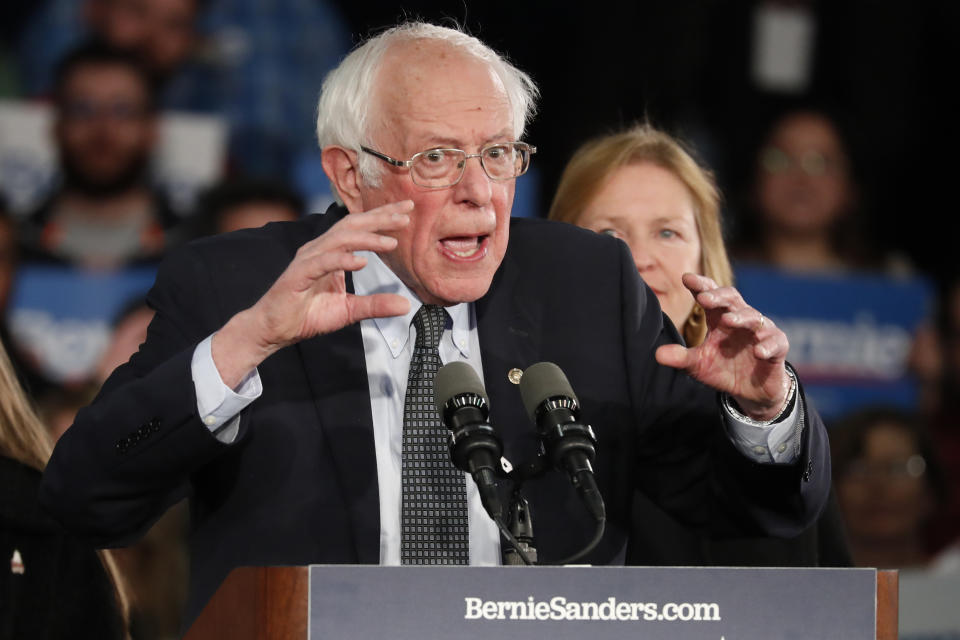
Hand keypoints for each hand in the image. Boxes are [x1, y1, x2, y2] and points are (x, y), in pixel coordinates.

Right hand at [212, 201, 412, 386]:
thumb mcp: (349, 311)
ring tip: (390, 242)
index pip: (359, 228)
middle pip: (352, 225)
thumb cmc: (307, 315)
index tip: (407, 211)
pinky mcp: (298, 275)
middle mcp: (320, 250)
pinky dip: (342, 260)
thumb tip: (404, 305)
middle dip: (380, 218)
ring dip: (367, 239)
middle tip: (406, 214)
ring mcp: (308, 260)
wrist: (274, 329)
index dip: (383, 217)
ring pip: (339, 240)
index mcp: (331, 253)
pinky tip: (360, 262)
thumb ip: (375, 305)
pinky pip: (323, 263)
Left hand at [655, 273, 790, 420]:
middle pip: (732, 298)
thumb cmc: (723, 370)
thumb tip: (658, 354)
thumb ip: (681, 358)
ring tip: (727, 321)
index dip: (700, 285)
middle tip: (703, 298)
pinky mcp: (777, 347)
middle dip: (718, 296)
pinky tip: (758, 351)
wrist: (751, 392)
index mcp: (718, 318)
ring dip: (740, 317)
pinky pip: (775, 342)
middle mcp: (739, 319)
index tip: (686, 278)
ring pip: (753, 317)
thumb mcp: (698, 365)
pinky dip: (767, 345)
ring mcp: (760, 331)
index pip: (709, 295)